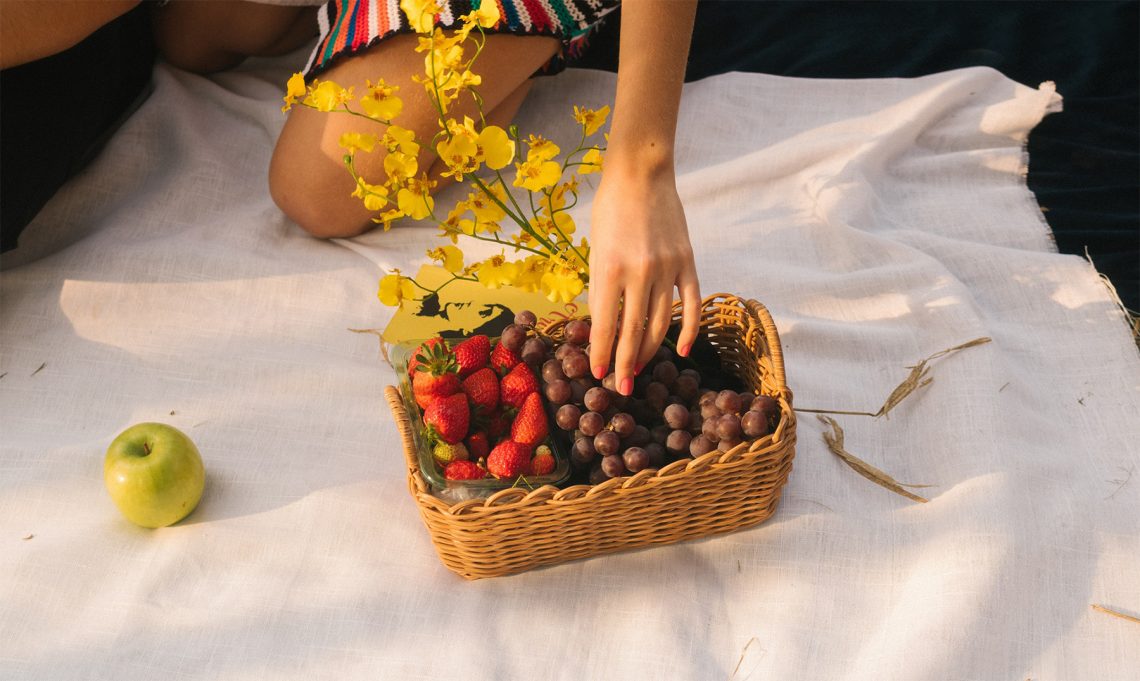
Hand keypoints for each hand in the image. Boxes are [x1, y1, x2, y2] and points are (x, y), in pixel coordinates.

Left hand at [587, 163, 700, 395]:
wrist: (641, 173)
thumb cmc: (609, 210)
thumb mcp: (596, 249)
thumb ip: (601, 288)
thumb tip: (604, 327)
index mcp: (610, 268)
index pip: (606, 325)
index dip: (603, 353)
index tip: (599, 374)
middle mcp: (639, 271)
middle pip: (634, 331)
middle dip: (626, 363)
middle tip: (622, 386)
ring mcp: (667, 267)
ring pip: (661, 323)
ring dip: (650, 351)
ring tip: (641, 369)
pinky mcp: (687, 262)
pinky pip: (690, 304)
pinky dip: (688, 330)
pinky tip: (680, 351)